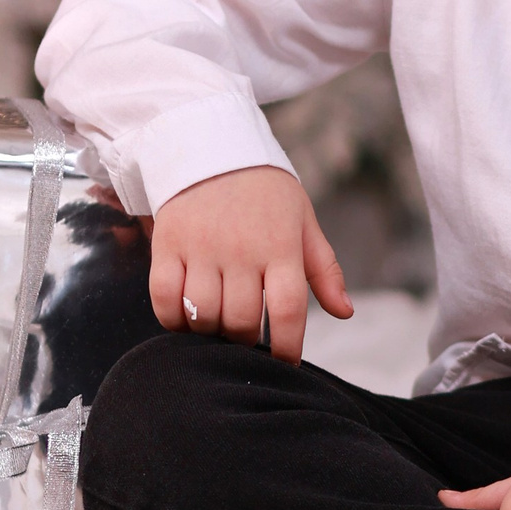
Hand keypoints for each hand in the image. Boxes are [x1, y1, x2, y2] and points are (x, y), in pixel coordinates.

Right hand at [149, 164, 352, 363]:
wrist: (213, 147)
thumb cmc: (266, 193)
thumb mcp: (303, 222)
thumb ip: (324, 270)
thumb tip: (346, 313)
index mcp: (280, 245)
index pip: (287, 311)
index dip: (287, 348)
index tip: (284, 362)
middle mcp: (241, 248)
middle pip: (242, 321)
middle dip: (246, 341)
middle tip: (246, 336)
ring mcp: (201, 247)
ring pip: (204, 315)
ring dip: (211, 332)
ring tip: (218, 325)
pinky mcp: (168, 244)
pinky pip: (164, 298)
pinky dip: (173, 320)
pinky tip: (186, 318)